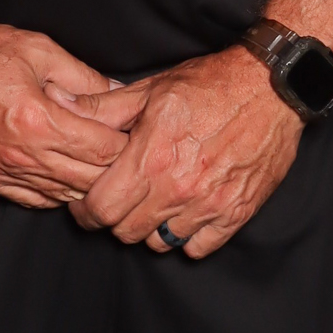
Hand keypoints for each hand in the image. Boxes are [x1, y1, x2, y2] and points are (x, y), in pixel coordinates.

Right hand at [0, 16, 136, 208]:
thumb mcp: (37, 50)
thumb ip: (83, 75)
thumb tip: (118, 91)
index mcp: (36, 121)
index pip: (103, 150)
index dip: (127, 141)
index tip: (136, 131)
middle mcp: (19, 155)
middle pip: (89, 180)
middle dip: (114, 167)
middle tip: (127, 150)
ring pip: (63, 196)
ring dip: (86, 182)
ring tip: (99, 162)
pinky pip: (33, 200)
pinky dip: (56, 191)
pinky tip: (64, 173)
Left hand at [68, 47, 304, 256]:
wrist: (271, 88)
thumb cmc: (210, 85)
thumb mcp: (151, 89)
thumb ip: (102, 107)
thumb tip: (61, 104)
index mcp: (151, 158)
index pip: (101, 209)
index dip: (85, 210)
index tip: (87, 201)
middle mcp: (177, 188)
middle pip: (126, 232)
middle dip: (115, 219)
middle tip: (120, 200)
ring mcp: (209, 204)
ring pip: (160, 243)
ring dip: (150, 228)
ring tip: (153, 204)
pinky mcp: (236, 212)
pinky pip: (198, 247)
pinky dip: (187, 236)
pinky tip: (185, 213)